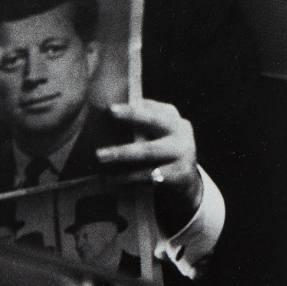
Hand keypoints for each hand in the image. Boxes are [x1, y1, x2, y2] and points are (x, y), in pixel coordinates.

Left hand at [95, 100, 202, 229]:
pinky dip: (127, 177)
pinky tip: (109, 178)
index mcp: (171, 116)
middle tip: (110, 112)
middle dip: (132, 115)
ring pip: (149, 150)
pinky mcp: (180, 173)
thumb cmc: (161, 151)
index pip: (150, 107)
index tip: (111, 105)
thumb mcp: (157, 134)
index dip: (132, 106)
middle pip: (154, 120)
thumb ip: (139, 126)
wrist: (186, 180)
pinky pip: (149, 174)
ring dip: (122, 153)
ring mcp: (183, 152)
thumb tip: (103, 119)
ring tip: (99, 155)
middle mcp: (180, 130)